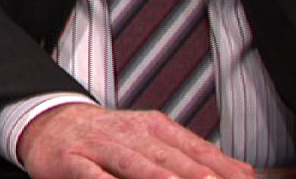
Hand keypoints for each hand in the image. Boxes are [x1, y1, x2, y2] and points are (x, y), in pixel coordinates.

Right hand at [16, 102, 255, 178]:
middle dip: (194, 174)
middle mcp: (130, 134)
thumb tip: (244, 172)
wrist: (51, 122)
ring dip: (156, 177)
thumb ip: (195, 155)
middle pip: (167, 157)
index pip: (193, 148)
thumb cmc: (108, 138)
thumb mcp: (152, 138)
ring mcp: (100, 146)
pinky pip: (91, 175)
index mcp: (154, 127)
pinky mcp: (71, 160)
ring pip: (132, 163)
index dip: (219, 166)